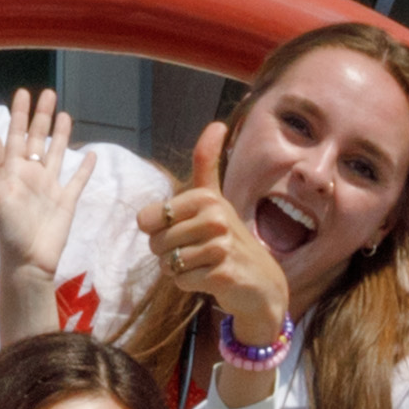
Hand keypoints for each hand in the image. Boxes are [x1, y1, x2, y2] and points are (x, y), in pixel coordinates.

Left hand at [0, 86, 83, 290]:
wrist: (29, 261)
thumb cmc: (9, 231)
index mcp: (13, 172)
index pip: (16, 136)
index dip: (19, 115)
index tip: (23, 93)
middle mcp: (31, 175)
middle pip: (37, 138)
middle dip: (41, 116)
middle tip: (47, 93)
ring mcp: (50, 187)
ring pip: (56, 153)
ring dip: (61, 134)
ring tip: (64, 114)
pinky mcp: (67, 200)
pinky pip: (78, 179)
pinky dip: (85, 167)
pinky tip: (91, 154)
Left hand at [143, 121, 289, 359]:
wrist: (261, 285)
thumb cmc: (227, 241)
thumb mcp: (215, 200)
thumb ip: (207, 164)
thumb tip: (217, 123)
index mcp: (206, 198)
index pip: (147, 218)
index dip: (155, 231)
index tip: (181, 230)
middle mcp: (215, 217)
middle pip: (155, 243)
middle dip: (166, 254)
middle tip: (193, 253)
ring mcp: (221, 245)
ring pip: (168, 264)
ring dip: (178, 271)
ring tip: (203, 265)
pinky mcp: (223, 273)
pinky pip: (182, 281)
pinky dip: (189, 285)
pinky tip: (211, 280)